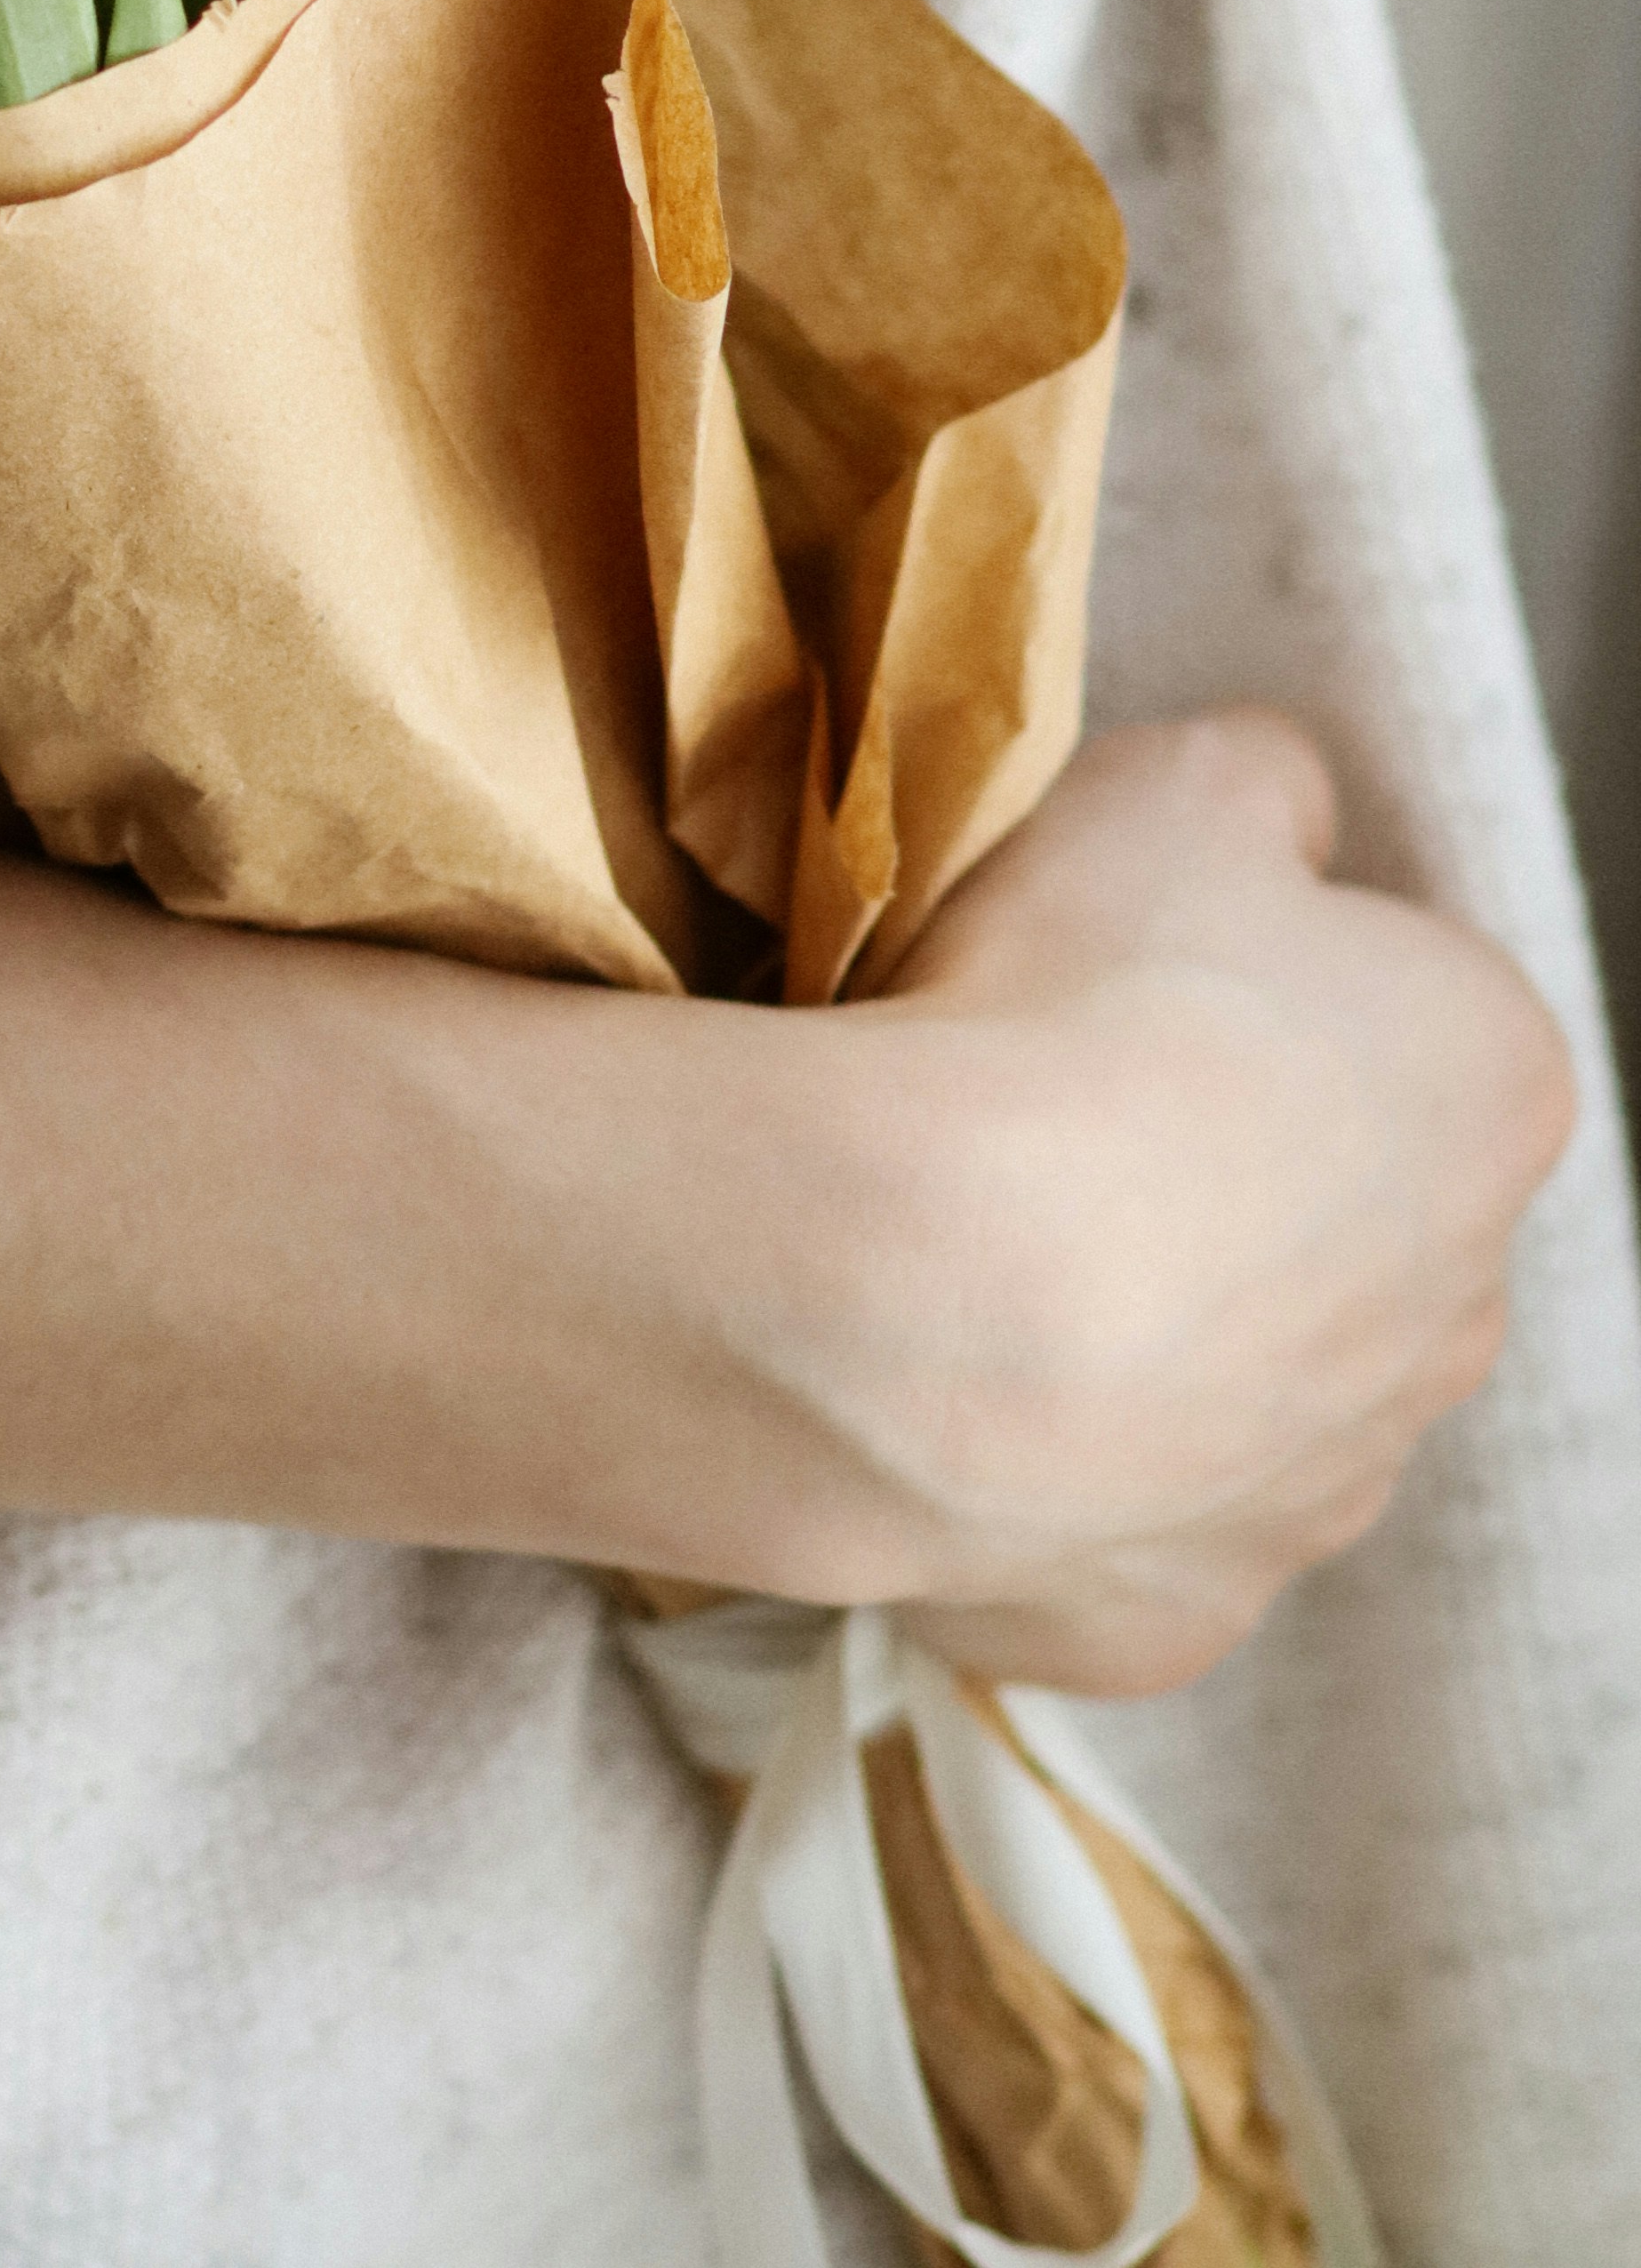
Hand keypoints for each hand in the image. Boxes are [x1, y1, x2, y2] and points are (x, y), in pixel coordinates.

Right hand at [825, 716, 1577, 1692]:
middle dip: (1222, 1154)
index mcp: (1493, 1091)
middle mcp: (1456, 1314)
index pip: (1397, 997)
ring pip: (1243, 1373)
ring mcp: (1321, 1491)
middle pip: (1339, 1200)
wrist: (906, 1292)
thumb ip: (1263, 788)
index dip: (1250, 961)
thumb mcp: (1171, 783)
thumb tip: (1275, 824)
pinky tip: (948, 1382)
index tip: (1126, 956)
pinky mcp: (1175, 1617)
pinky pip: (1117, 1517)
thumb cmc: (1067, 1008)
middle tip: (1049, 1089)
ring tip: (975, 1240)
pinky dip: (1044, 1459)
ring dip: (1147, 1317)